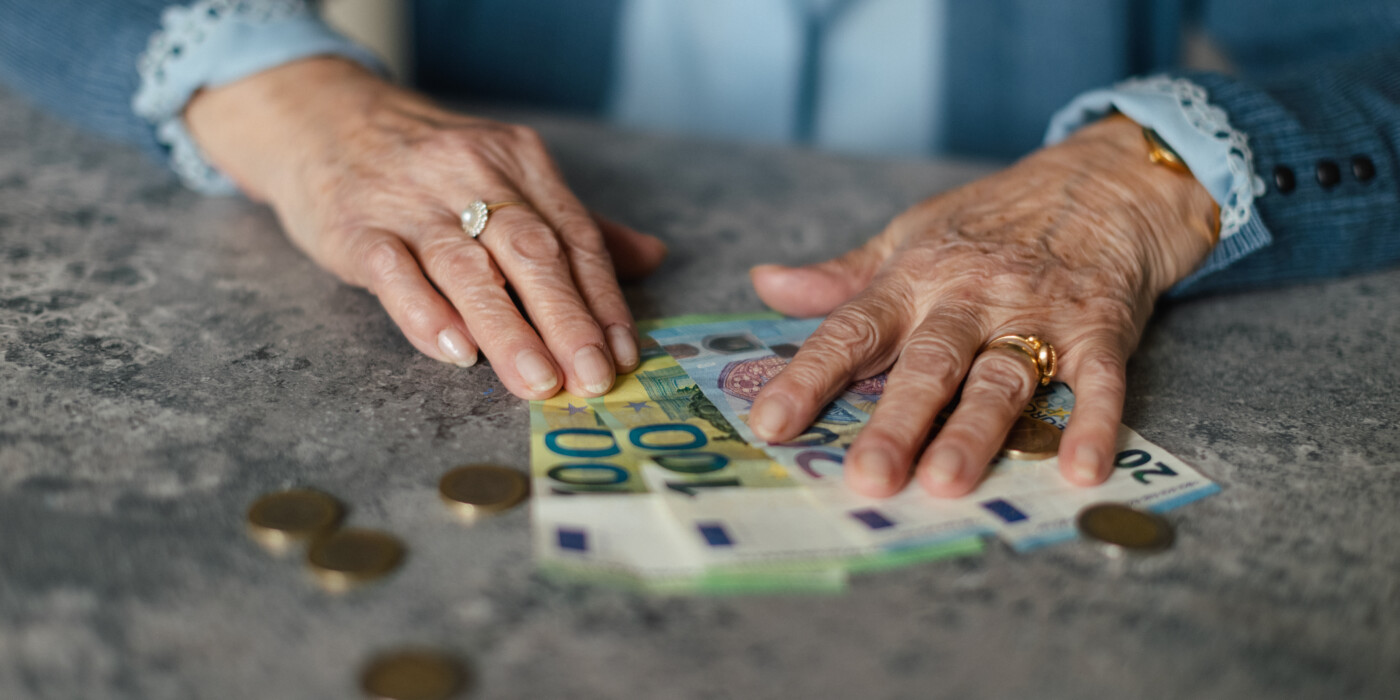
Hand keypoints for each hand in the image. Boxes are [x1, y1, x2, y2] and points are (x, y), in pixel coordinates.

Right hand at [185, 58, 666, 398]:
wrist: (320, 117)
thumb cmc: (428, 166)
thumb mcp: (506, 175)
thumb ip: (574, 225)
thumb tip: (652, 259)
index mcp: (518, 160)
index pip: (574, 235)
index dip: (604, 299)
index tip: (623, 355)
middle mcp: (470, 173)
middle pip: (531, 251)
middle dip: (568, 319)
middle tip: (592, 378)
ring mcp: (409, 199)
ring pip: (468, 268)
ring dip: (508, 329)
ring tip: (538, 382)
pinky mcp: (354, 226)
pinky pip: (395, 271)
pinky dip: (427, 312)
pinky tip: (456, 352)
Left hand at [748, 115, 1217, 496]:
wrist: (1101, 182)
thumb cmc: (992, 221)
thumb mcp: (908, 235)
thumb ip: (841, 276)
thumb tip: (766, 284)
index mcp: (913, 280)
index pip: (852, 331)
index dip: (808, 376)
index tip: (770, 423)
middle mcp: (971, 298)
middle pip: (929, 365)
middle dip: (897, 422)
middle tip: (868, 477)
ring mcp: (1037, 315)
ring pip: (1001, 379)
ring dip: (975, 432)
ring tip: (946, 482)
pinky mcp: (1099, 331)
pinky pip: (1096, 382)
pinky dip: (1091, 424)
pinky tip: (1079, 471)